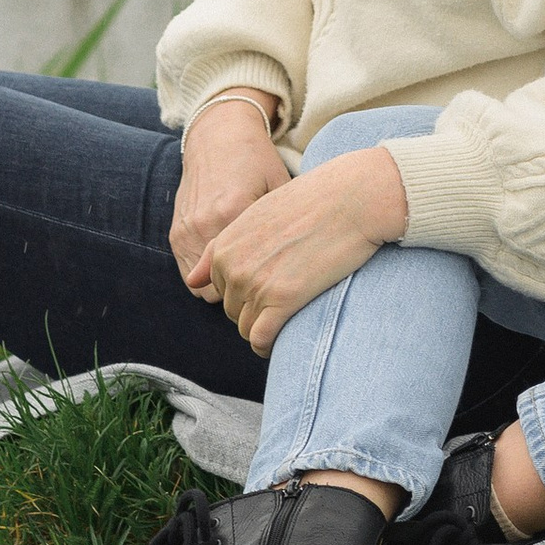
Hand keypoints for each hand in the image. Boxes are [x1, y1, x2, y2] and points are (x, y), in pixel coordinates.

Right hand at [169, 98, 291, 287]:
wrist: (219, 136)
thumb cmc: (257, 161)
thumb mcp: (279, 185)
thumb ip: (285, 226)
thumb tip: (303, 262)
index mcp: (233, 212)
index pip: (245, 275)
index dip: (261, 289)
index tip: (275, 288)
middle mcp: (205, 224)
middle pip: (221, 288)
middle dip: (239, 293)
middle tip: (259, 286)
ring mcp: (186, 230)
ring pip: (199, 286)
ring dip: (219, 287)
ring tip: (242, 276)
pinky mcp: (175, 232)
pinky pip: (186, 272)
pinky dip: (203, 276)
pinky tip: (225, 265)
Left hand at [194, 145, 410, 356]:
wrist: (352, 197)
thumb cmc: (313, 201)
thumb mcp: (258, 215)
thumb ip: (222, 247)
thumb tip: (193, 281)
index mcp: (224, 245)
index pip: (220, 288)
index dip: (246, 290)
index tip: (272, 283)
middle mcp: (232, 266)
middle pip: (233, 310)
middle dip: (255, 309)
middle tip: (287, 295)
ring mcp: (255, 284)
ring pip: (247, 328)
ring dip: (265, 327)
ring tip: (289, 315)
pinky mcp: (282, 300)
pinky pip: (261, 339)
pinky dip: (268, 346)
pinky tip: (282, 339)